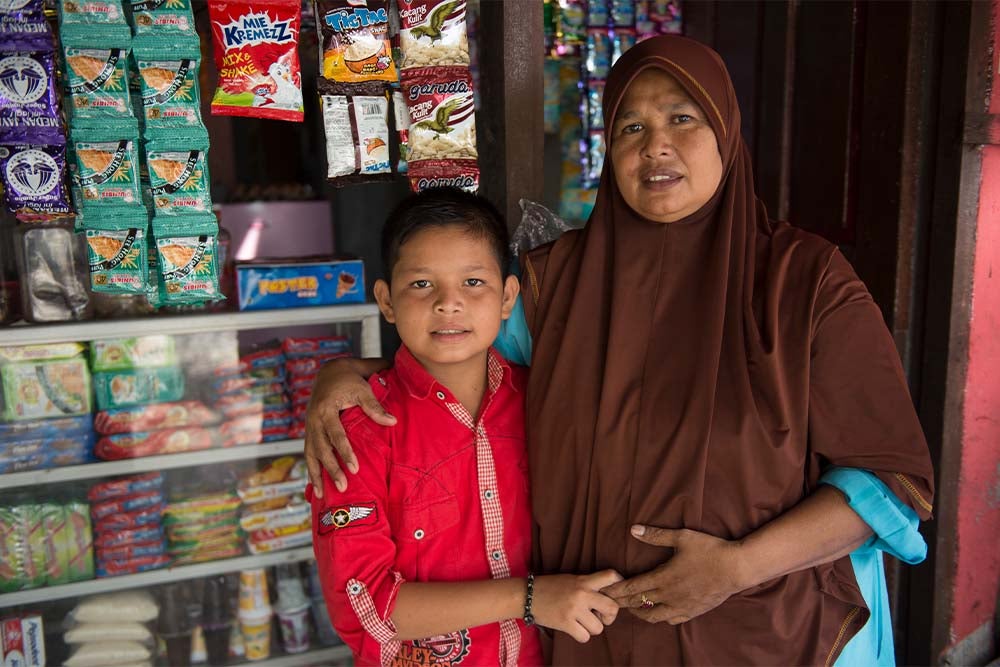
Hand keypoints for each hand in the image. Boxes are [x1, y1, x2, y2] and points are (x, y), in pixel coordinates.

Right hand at [304, 359, 395, 495]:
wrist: (329, 370)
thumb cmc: (350, 379)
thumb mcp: (363, 388)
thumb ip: (375, 406)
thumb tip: (392, 421)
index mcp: (326, 409)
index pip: (336, 435)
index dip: (345, 452)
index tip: (355, 469)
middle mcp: (314, 420)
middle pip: (321, 449)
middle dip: (331, 469)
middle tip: (344, 487)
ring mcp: (309, 426)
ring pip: (310, 454)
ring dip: (317, 475)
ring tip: (323, 495)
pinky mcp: (310, 431)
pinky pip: (308, 453)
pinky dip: (311, 469)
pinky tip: (315, 485)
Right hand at [532, 570, 622, 642]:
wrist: (526, 595)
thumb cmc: (550, 586)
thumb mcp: (571, 579)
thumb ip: (588, 585)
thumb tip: (607, 597)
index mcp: (584, 580)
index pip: (612, 576)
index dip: (619, 584)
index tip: (615, 593)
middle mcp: (582, 594)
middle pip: (612, 608)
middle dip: (609, 615)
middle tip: (600, 615)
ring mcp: (574, 610)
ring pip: (599, 628)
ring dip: (592, 627)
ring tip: (581, 621)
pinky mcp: (565, 623)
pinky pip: (585, 637)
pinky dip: (581, 635)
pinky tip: (573, 628)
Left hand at [602, 525, 744, 624]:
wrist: (736, 568)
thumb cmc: (709, 550)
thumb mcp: (681, 537)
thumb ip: (656, 535)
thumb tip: (634, 529)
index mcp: (663, 577)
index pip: (632, 587)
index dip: (616, 590)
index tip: (604, 592)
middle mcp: (669, 595)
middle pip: (638, 603)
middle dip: (622, 603)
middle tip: (609, 602)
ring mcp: (681, 606)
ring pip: (654, 616)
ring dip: (639, 612)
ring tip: (631, 608)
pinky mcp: (693, 611)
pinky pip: (672, 620)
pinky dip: (660, 617)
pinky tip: (658, 613)